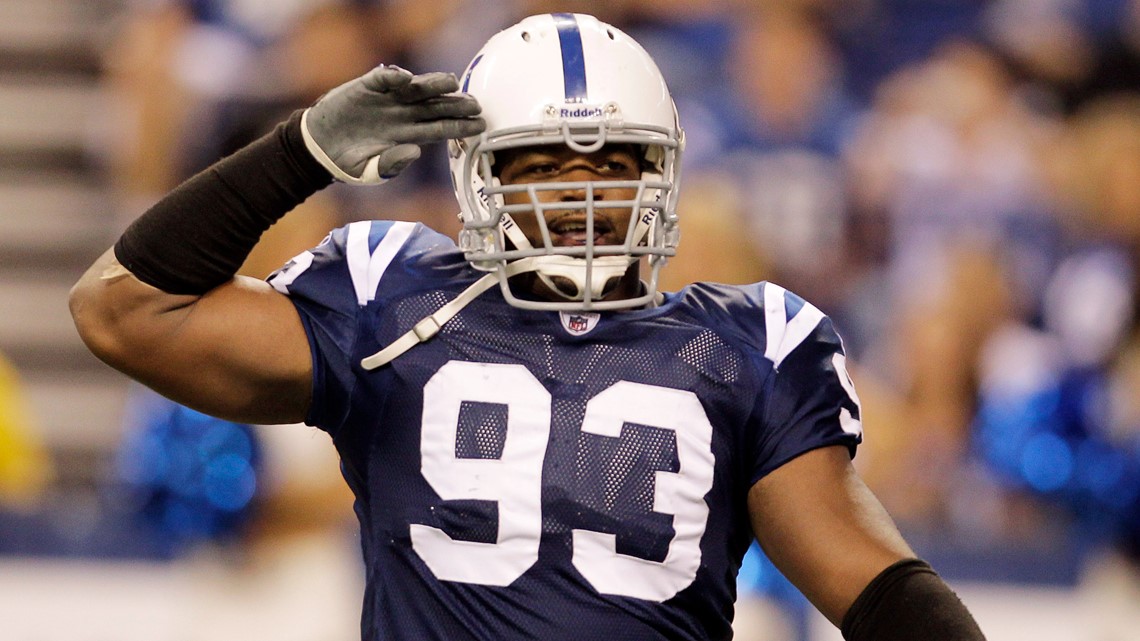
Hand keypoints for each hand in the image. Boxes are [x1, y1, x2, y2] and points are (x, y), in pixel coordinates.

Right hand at [301, 65, 484, 184]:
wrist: (319, 147)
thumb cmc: (349, 162)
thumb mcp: (370, 171)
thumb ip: (392, 163)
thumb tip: (415, 151)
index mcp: (409, 135)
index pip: (441, 129)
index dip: (460, 127)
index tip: (479, 125)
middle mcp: (404, 114)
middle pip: (436, 106)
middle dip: (456, 104)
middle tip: (475, 104)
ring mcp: (388, 99)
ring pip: (417, 89)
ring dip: (434, 84)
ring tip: (451, 82)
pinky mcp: (368, 87)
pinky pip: (383, 79)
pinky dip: (393, 77)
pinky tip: (405, 79)